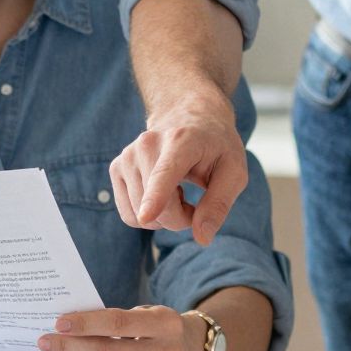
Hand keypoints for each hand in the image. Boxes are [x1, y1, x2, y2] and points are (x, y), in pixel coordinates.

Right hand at [110, 100, 248, 245]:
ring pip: (139, 216)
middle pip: (156, 208)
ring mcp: (128, 155)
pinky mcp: (117, 167)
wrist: (190, 113)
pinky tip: (161, 194)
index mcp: (182, 141)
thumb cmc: (216, 144)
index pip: (165, 174)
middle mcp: (148, 144)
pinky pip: (128, 214)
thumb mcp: (234, 171)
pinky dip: (147, 215)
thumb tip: (202, 237)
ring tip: (179, 192)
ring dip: (163, 217)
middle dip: (179, 219)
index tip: (147, 215)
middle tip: (196, 203)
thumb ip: (219, 204)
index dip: (156, 198)